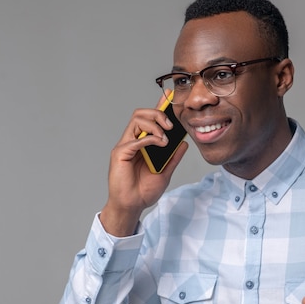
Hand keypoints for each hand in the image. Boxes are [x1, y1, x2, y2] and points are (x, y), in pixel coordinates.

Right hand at [99, 93, 188, 236]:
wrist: (133, 206)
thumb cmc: (144, 191)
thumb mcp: (166, 172)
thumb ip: (173, 158)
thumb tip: (184, 143)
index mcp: (143, 143)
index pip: (150, 119)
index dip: (159, 106)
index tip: (170, 97)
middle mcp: (132, 141)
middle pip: (141, 114)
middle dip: (158, 113)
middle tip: (171, 126)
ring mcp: (125, 146)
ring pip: (137, 121)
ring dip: (154, 125)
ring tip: (165, 138)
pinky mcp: (120, 154)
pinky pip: (134, 140)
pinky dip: (149, 139)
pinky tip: (159, 145)